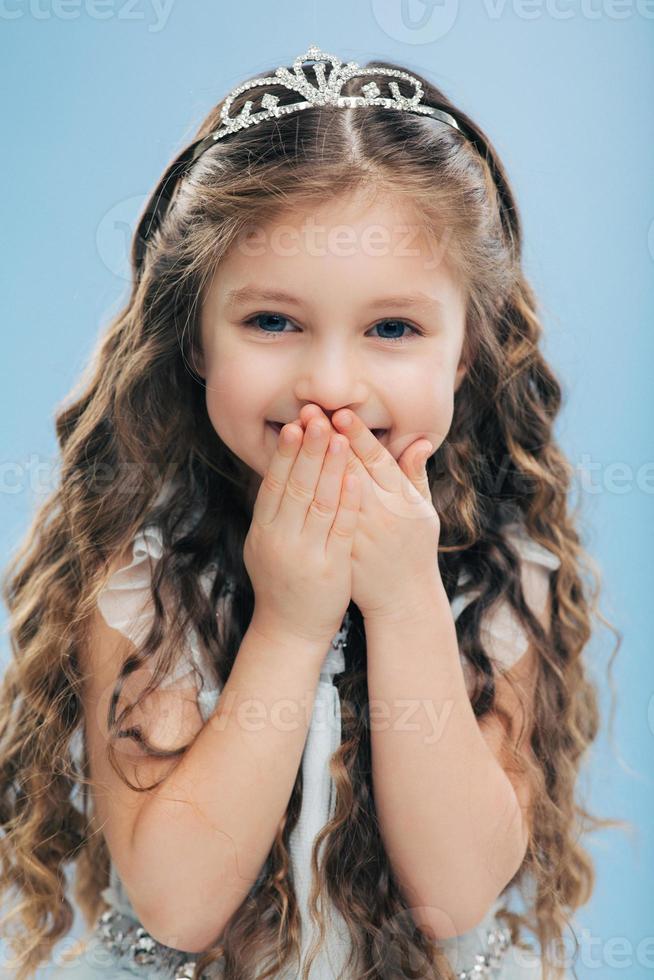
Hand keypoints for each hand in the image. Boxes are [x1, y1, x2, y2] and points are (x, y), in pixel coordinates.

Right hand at [243, 415, 360, 647]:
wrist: (289, 629)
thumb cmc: (280, 580)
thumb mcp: (264, 545)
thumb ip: (272, 510)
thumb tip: (276, 470)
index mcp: (262, 531)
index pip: (273, 484)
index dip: (284, 454)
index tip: (294, 425)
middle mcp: (280, 540)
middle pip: (295, 487)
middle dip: (307, 451)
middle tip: (316, 419)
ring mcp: (306, 554)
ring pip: (318, 504)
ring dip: (330, 469)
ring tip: (339, 439)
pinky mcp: (331, 568)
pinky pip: (340, 529)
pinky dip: (347, 502)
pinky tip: (355, 479)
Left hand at [298, 406, 440, 623]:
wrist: (402, 598)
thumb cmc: (415, 547)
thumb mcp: (423, 510)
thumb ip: (416, 475)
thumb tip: (422, 441)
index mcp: (400, 499)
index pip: (377, 461)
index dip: (358, 436)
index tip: (340, 413)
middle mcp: (377, 514)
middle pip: (348, 469)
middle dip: (327, 439)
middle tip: (309, 411)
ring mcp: (355, 533)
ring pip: (328, 491)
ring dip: (309, 460)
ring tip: (295, 432)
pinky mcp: (337, 549)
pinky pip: (316, 518)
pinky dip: (302, 495)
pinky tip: (287, 472)